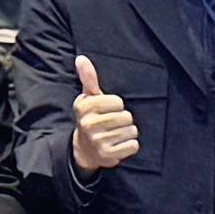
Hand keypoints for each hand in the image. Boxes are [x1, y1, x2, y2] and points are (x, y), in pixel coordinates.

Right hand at [64, 53, 136, 171]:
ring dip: (127, 132)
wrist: (84, 148)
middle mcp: (88, 124)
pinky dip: (130, 145)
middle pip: (126, 117)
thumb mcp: (89, 98)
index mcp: (84, 107)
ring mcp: (97, 141)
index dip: (116, 105)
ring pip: (131, 131)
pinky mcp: (107, 155)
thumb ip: (88, 78)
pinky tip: (119, 144)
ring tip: (116, 134)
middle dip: (124, 119)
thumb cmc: (92, 117)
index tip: (107, 109)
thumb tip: (81, 58)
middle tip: (113, 123)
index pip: (118, 102)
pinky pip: (132, 146)